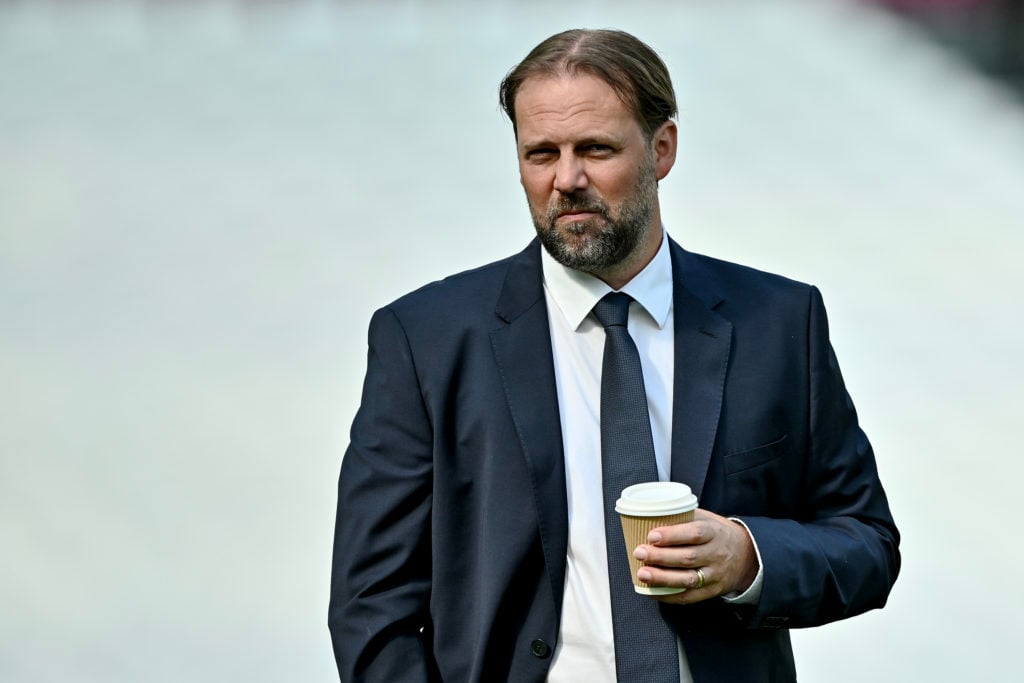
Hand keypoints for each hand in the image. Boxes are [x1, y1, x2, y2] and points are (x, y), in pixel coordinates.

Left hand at [633, 508, 757, 604]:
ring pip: (688, 579)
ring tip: (643, 574)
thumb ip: (683, 517)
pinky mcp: (712, 591)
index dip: (672, 535)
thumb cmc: (717, 533)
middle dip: (661, 557)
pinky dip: (669, 596)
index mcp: (714, 533)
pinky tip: (652, 591)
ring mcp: (715, 575)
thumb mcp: (706, 518)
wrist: (747, 555)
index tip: (652, 536)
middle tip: (639, 553)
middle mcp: (716, 555)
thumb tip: (650, 514)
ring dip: (663, 578)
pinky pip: (690, 597)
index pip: (694, 534)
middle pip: (688, 558)